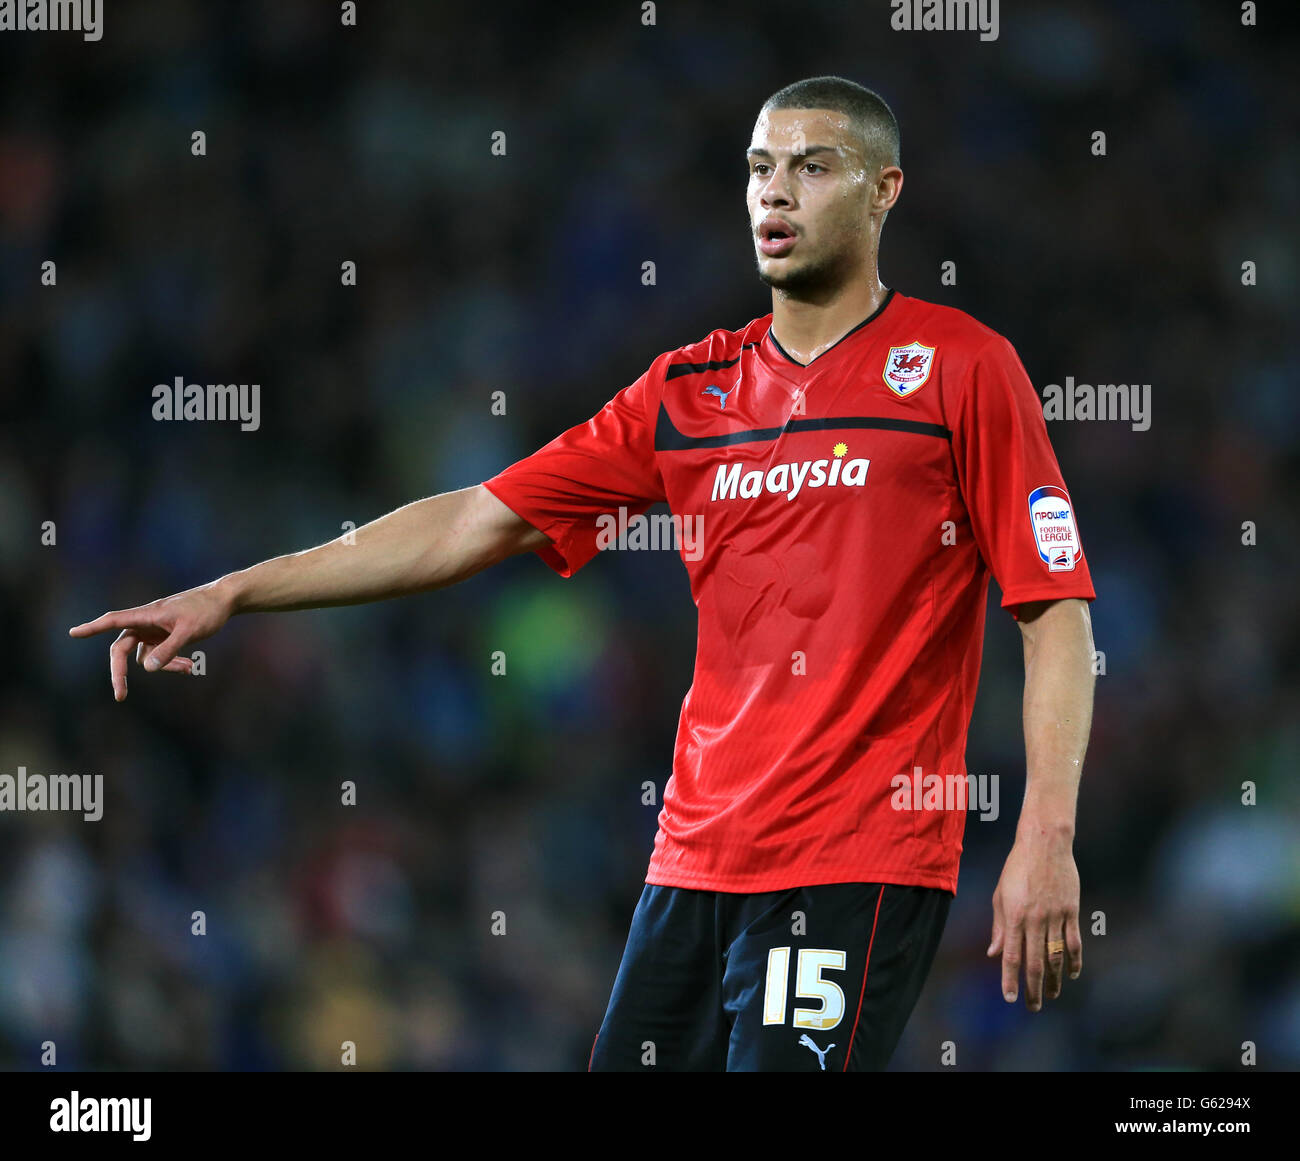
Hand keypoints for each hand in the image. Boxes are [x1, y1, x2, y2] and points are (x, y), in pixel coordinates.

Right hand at [68, 579, 234, 700]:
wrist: (224, 601)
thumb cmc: (206, 611)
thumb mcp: (189, 632)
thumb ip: (169, 650)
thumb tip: (147, 669)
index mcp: (147, 615)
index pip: (113, 621)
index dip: (92, 628)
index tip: (72, 633)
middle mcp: (146, 623)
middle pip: (122, 649)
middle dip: (121, 672)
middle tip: (121, 696)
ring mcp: (155, 630)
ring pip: (145, 656)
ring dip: (163, 665)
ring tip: (188, 667)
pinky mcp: (165, 636)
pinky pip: (159, 655)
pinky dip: (171, 662)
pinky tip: (189, 666)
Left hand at [986, 829, 1081, 1010]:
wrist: (1044, 844)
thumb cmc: (1016, 868)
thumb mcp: (1000, 895)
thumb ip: (998, 926)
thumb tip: (993, 953)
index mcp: (1014, 916)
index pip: (1011, 955)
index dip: (1010, 979)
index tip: (1009, 998)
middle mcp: (1035, 920)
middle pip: (1035, 962)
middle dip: (1034, 988)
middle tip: (1033, 1006)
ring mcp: (1055, 916)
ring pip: (1056, 957)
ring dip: (1055, 980)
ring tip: (1052, 995)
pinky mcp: (1071, 911)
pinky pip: (1074, 942)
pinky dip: (1074, 961)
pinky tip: (1071, 974)